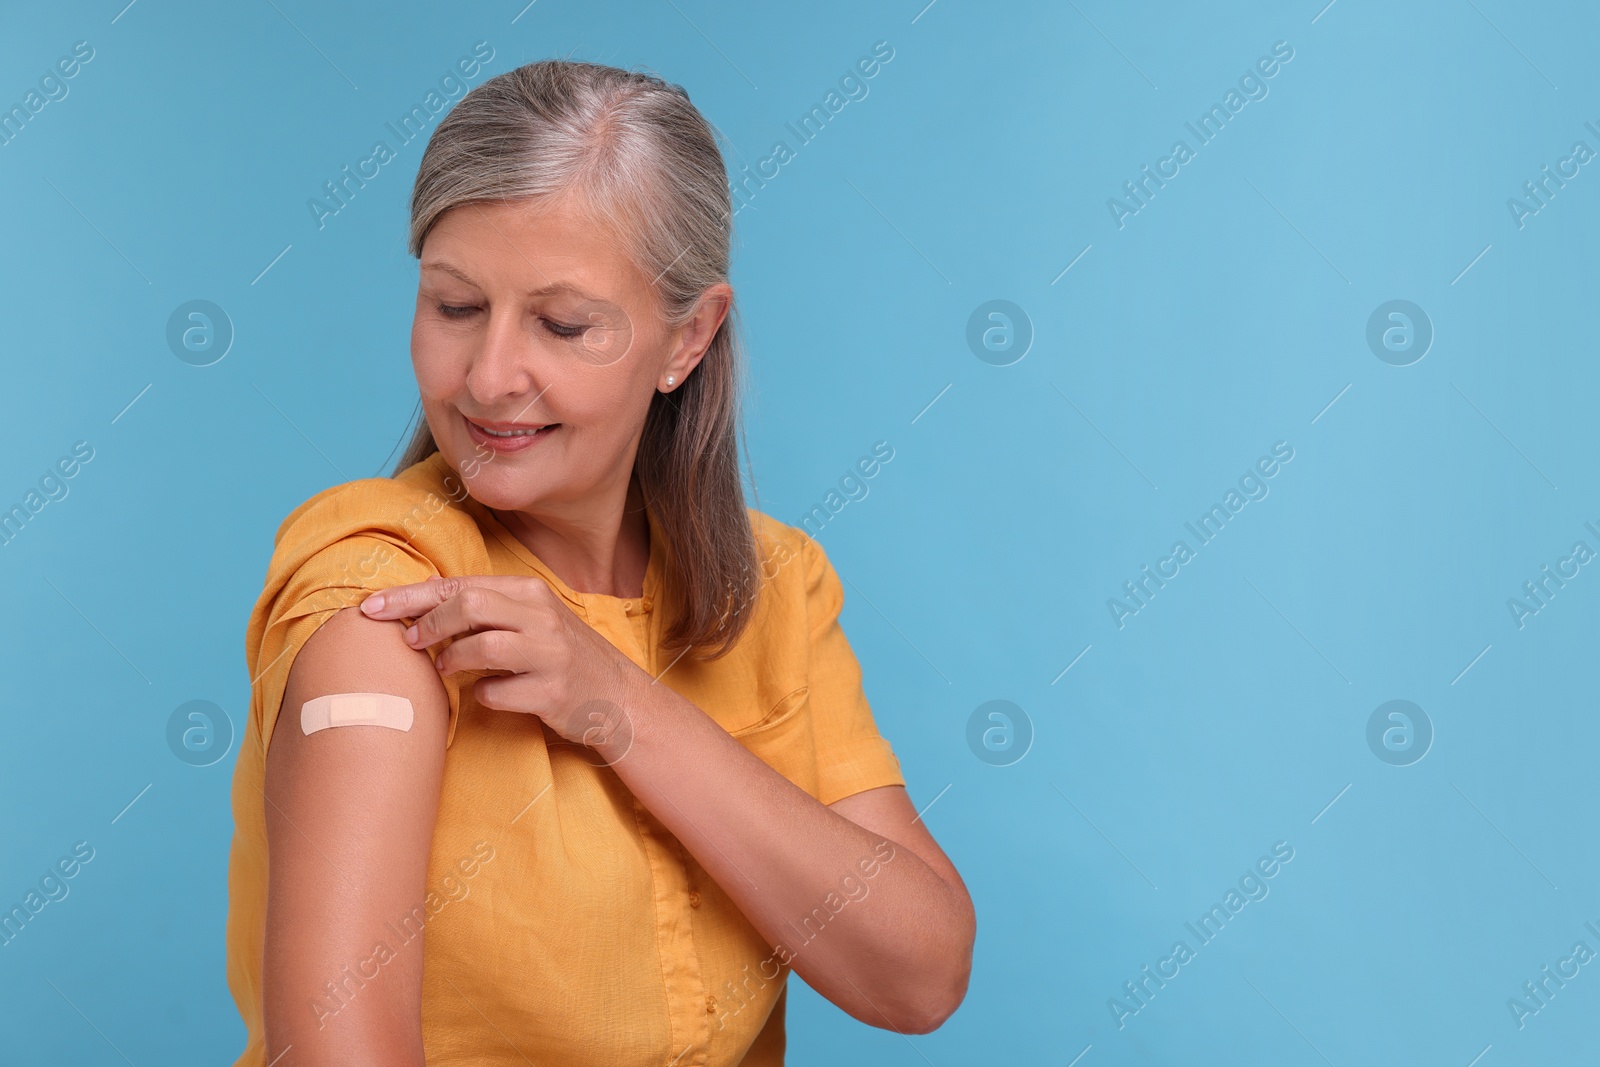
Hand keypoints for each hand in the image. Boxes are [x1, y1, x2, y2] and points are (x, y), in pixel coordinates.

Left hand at [358, 576, 644, 760]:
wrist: (618, 698)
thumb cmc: (562, 657)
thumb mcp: (532, 620)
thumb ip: (487, 607)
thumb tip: (424, 599)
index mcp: (531, 593)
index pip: (460, 585)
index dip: (410, 596)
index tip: (371, 608)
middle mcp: (542, 618)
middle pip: (469, 605)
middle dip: (428, 623)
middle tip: (409, 642)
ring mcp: (550, 655)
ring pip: (482, 646)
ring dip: (451, 660)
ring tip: (444, 670)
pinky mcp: (552, 693)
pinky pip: (498, 693)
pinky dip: (483, 696)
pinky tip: (488, 696)